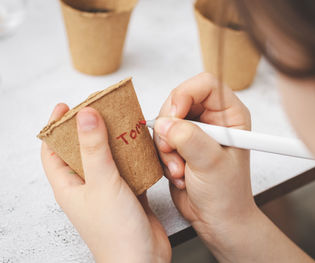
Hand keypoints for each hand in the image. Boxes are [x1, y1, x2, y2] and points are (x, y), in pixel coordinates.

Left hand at [41, 104, 170, 262]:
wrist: (143, 259)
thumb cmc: (115, 233)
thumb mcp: (102, 183)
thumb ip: (94, 148)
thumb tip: (85, 115)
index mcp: (69, 186)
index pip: (52, 151)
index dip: (56, 127)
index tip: (66, 107)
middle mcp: (87, 186)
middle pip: (82, 150)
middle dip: (91, 129)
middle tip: (102, 111)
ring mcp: (108, 189)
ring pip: (108, 157)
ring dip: (115, 140)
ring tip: (125, 123)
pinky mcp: (128, 192)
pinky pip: (128, 167)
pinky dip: (134, 155)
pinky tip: (142, 146)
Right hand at [154, 72, 255, 257]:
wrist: (217, 219)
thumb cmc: (227, 194)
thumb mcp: (211, 163)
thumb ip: (189, 138)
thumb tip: (165, 123)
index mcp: (230, 114)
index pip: (205, 84)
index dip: (185, 94)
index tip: (175, 115)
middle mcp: (212, 119)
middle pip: (179, 100)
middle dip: (171, 127)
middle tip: (173, 149)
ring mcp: (194, 132)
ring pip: (166, 122)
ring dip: (166, 147)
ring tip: (180, 169)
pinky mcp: (180, 145)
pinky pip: (160, 139)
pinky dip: (164, 157)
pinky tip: (178, 174)